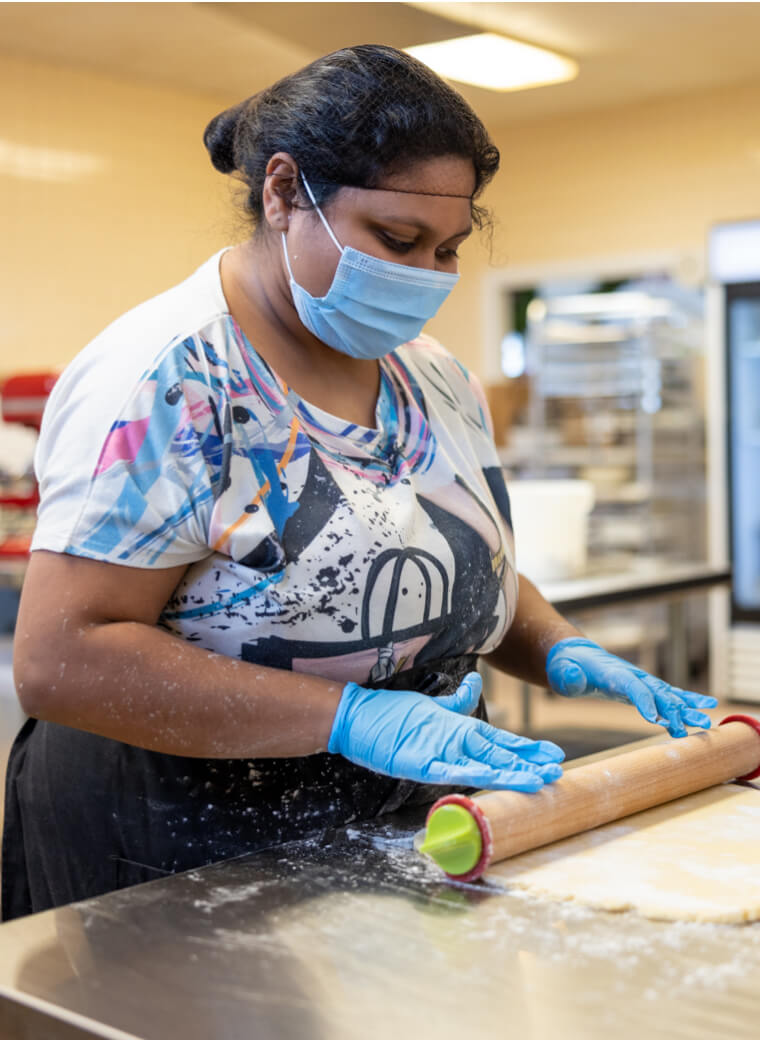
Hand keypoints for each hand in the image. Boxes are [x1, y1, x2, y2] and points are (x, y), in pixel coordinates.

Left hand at [328, 672, 563, 790]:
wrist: (359, 719)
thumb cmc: (395, 717)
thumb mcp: (434, 706)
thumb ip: (457, 700)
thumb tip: (475, 682)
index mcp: (461, 737)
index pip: (502, 745)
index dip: (528, 751)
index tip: (555, 756)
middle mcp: (455, 750)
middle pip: (499, 759)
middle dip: (528, 767)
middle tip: (558, 774)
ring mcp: (440, 758)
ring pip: (483, 768)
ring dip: (510, 775)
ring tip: (538, 781)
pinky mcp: (420, 764)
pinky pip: (450, 770)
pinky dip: (470, 774)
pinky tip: (491, 778)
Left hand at [546, 637, 717, 737]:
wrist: (574, 656)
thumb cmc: (566, 667)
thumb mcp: (562, 672)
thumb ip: (568, 676)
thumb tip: (573, 676)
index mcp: (613, 673)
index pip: (632, 687)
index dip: (644, 701)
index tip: (655, 720)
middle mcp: (632, 675)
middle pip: (657, 693)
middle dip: (672, 711)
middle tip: (685, 731)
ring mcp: (641, 680)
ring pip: (668, 694)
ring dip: (687, 709)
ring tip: (706, 723)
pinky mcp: (644, 686)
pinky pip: (669, 694)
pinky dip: (688, 700)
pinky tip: (707, 707)